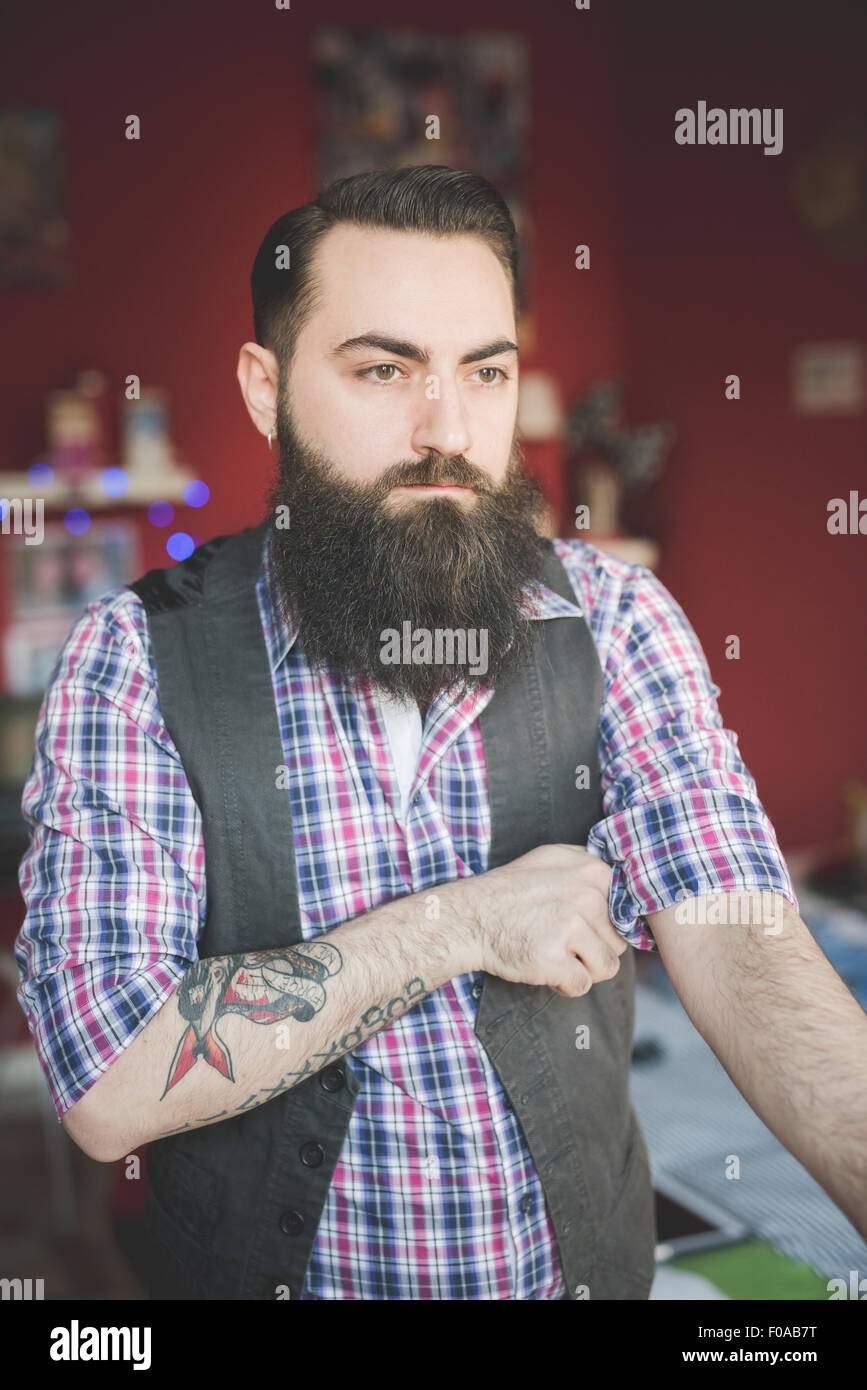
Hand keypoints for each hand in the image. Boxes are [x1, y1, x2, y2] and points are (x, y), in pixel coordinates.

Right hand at [459, 843, 626, 996]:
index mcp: (593, 872)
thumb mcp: (552, 857)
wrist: (470, 918)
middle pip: (619, 942)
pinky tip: (545, 968)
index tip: (584, 926)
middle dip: (594, 949)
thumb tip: (624, 878)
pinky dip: (564, 985)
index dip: (606, 926)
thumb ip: (590, 864)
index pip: (627, 912)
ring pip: (607, 967)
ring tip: (557, 955)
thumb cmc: (510, 890)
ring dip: (583, 969)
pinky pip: (581, 985)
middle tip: (562, 941)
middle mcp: (587, 897)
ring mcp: (571, 928)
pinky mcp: (554, 960)